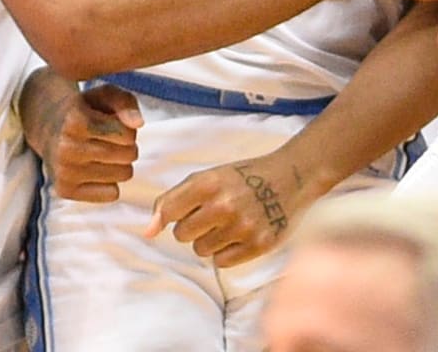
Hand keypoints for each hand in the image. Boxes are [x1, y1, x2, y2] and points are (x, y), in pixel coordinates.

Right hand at [21, 70, 142, 202]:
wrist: (50, 128)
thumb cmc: (86, 109)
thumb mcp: (106, 95)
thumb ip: (126, 102)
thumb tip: (138, 123)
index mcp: (75, 121)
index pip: (127, 134)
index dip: (128, 128)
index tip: (115, 124)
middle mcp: (66, 148)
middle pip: (128, 155)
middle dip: (128, 146)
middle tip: (112, 139)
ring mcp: (64, 171)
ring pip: (123, 174)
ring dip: (121, 163)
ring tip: (104, 151)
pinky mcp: (65, 190)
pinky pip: (112, 193)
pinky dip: (111, 181)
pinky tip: (96, 168)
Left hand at [144, 149, 313, 267]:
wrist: (290, 177)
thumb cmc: (243, 177)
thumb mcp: (209, 176)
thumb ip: (174, 199)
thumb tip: (147, 232)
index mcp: (208, 182)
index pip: (168, 211)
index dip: (173, 213)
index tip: (186, 209)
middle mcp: (224, 205)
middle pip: (182, 235)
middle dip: (192, 227)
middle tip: (213, 214)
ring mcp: (242, 226)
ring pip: (201, 250)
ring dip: (210, 240)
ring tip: (229, 222)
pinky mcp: (257, 245)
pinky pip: (221, 262)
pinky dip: (226, 251)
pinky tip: (239, 234)